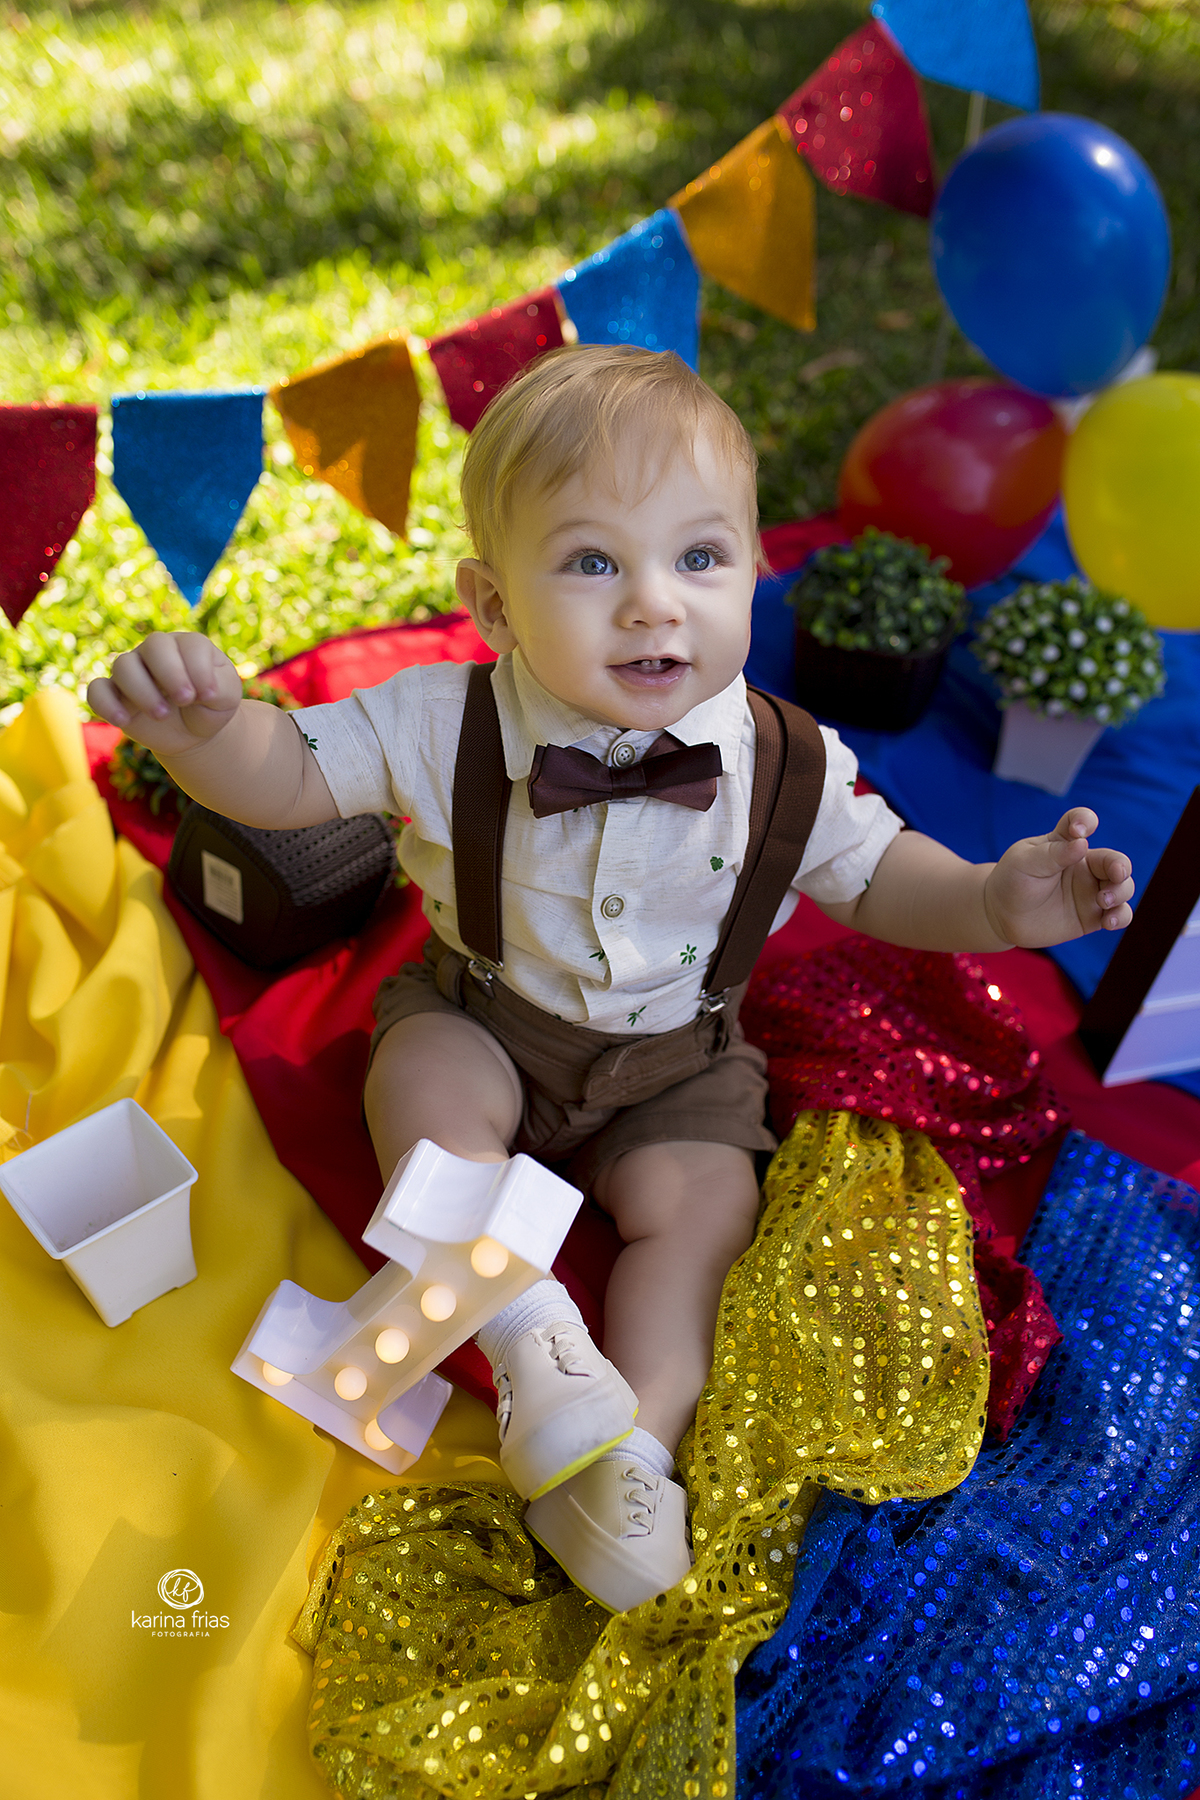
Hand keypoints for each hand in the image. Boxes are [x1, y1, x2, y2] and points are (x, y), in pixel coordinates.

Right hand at [87, 632, 243, 758]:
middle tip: (185, 700)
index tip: (209, 695)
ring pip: (123, 666)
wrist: (195, 733)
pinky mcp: (115, 695)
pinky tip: (123, 720)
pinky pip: (97, 691)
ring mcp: (133, 671)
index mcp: (188, 646)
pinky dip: (106, 704)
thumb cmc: (211, 706)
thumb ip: (222, 687)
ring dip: (142, 691)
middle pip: (153, 645)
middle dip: (170, 673)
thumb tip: (202, 690)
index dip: (198, 669)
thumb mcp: (228, 697)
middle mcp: (157, 652)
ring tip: (162, 715)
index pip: (189, 644)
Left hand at [983, 808, 1133, 947]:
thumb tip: (1082, 844)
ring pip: (1123, 886)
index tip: (1079, 830)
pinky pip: (1119, 913)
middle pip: (1114, 860)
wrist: (1002, 916)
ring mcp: (1091, 890)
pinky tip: (1110, 921)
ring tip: (1103, 901)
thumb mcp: (1026, 862)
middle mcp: (1084, 865)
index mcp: (1066, 843)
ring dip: (1121, 891)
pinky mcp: (1093, 915)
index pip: (1082, 822)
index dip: (1085, 820)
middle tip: (1116, 874)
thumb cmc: (1012, 881)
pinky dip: (1122, 916)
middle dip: (1121, 865)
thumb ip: (1054, 853)